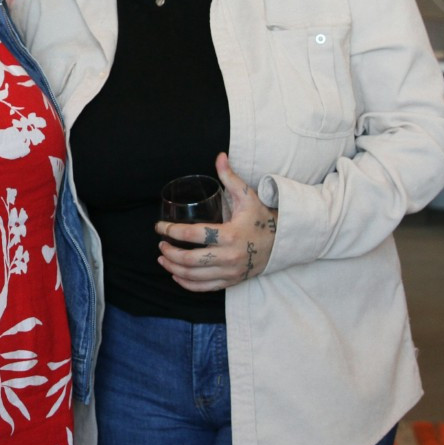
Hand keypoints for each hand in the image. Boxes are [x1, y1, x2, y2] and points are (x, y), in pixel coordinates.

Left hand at [155, 152, 275, 291]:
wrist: (284, 243)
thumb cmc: (262, 218)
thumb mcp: (248, 197)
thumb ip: (230, 177)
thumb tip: (219, 156)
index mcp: (230, 235)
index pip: (193, 235)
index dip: (171, 231)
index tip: (159, 227)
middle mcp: (229, 257)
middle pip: (190, 260)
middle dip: (170, 253)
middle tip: (161, 244)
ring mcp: (231, 272)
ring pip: (195, 276)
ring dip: (174, 268)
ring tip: (163, 258)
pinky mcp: (232, 281)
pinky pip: (205, 288)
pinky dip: (187, 283)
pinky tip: (176, 275)